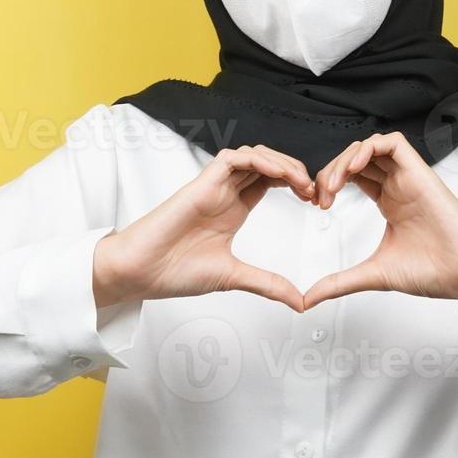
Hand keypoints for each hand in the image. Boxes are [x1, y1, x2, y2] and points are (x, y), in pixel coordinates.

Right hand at [92, 144, 314, 311]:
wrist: (141, 272)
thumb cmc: (175, 272)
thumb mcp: (235, 278)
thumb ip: (268, 285)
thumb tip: (300, 302)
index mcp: (234, 210)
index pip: (271, 181)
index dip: (297, 184)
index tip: (317, 201)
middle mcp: (225, 193)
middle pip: (267, 164)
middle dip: (296, 171)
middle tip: (315, 191)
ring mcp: (213, 186)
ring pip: (253, 155)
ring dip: (281, 162)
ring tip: (301, 182)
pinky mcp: (201, 183)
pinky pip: (232, 158)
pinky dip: (257, 159)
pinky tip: (277, 173)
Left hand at [304, 132, 457, 313]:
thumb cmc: (434, 271)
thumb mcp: (373, 274)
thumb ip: (339, 282)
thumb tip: (309, 298)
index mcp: (389, 203)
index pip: (353, 176)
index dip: (329, 183)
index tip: (318, 205)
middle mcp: (398, 187)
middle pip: (357, 159)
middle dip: (331, 171)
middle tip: (320, 196)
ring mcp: (409, 178)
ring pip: (370, 147)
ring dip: (345, 159)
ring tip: (333, 184)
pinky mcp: (420, 172)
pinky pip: (394, 143)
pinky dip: (370, 147)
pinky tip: (354, 167)